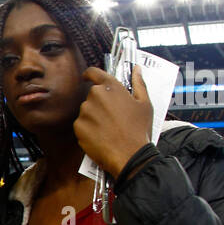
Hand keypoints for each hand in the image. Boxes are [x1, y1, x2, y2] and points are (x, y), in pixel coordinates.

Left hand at [74, 65, 152, 179]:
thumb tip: (137, 69)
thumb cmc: (138, 129)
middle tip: (112, 116)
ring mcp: (85, 111)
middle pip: (92, 95)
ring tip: (109, 128)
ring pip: (87, 111)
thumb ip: (139, 83)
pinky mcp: (78, 126)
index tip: (87, 77)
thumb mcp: (145, 103)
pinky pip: (82, 125)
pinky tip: (101, 136)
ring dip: (94, 117)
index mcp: (111, 87)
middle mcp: (95, 96)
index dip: (89, 74)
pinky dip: (88, 129)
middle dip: (100, 103)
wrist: (129, 154)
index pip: (94, 72)